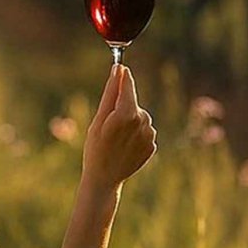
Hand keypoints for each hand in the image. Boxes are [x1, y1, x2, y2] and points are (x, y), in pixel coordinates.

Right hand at [82, 65, 156, 189]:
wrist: (104, 179)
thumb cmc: (95, 148)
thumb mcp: (98, 119)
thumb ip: (110, 93)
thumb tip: (118, 70)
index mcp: (127, 113)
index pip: (128, 85)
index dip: (122, 78)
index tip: (119, 69)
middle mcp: (142, 121)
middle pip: (133, 103)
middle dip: (121, 108)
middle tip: (106, 125)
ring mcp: (150, 134)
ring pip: (139, 118)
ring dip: (128, 123)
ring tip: (115, 140)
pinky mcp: (152, 145)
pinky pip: (143, 131)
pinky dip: (135, 136)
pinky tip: (124, 148)